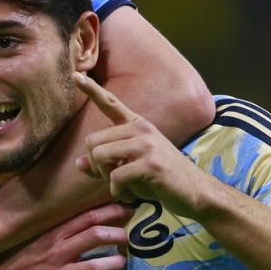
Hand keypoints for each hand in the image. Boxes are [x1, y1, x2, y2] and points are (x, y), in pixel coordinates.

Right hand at [0, 203, 130, 269]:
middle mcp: (56, 252)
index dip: (110, 212)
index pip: (85, 218)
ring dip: (116, 263)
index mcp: (50, 235)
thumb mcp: (26, 237)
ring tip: (123, 262)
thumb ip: (50, 228)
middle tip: (129, 236)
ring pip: (95, 267)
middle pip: (96, 236)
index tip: (126, 208)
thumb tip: (71, 216)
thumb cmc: (5, 259)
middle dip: (119, 234)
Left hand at [74, 73, 212, 219]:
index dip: (91, 89)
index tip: (74, 75)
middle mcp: (141, 129)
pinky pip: (115, 175)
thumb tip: (78, 163)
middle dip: (96, 166)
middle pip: (93, 141)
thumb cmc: (161, 180)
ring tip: (122, 185)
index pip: (110, 103)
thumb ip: (105, 164)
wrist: (196, 192)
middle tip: (114, 178)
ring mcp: (147, 144)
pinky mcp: (150, 163)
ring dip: (105, 177)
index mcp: (137, 125)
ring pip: (100, 156)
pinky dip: (117, 190)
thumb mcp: (131, 168)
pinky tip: (130, 194)